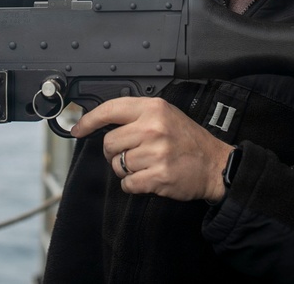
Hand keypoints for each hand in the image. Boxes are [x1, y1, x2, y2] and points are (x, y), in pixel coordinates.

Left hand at [70, 97, 233, 202]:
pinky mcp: (158, 176)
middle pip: (109, 143)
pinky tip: (147, 178)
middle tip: (130, 153)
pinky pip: (127, 183)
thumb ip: (137, 115)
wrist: (214, 165)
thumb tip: (103, 122)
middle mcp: (153, 128)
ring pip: (117, 165)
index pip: (110, 109)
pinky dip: (132, 185)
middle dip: (114, 152)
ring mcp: (155, 153)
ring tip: (145, 165)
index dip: (89, 120)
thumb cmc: (189, 140)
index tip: (78, 129)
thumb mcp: (166, 115)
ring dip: (126, 169)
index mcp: (153, 108)